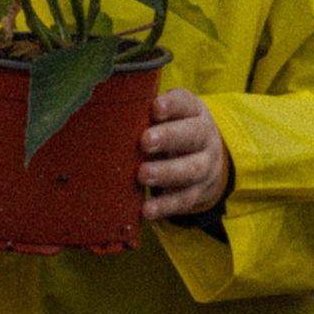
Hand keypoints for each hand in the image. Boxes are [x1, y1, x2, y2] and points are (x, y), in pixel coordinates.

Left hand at [142, 87, 230, 222]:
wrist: (207, 158)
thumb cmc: (173, 129)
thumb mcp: (168, 116)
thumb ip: (145, 111)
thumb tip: (106, 110)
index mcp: (193, 112)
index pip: (186, 104)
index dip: (172, 105)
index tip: (155, 107)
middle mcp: (204, 137)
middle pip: (193, 135)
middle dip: (169, 138)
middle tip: (145, 141)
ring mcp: (204, 166)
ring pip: (191, 170)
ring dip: (166, 173)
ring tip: (143, 175)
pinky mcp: (198, 192)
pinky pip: (183, 200)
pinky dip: (165, 206)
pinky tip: (147, 210)